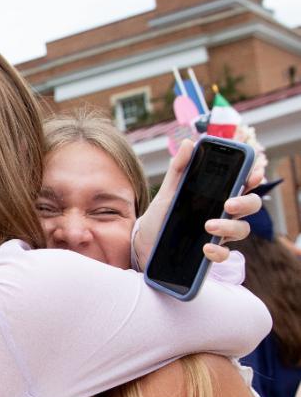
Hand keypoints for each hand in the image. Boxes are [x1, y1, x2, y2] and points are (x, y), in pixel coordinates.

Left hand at [135, 139, 265, 265]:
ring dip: (229, 226)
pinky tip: (206, 247)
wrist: (142, 242)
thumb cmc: (160, 214)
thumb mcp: (167, 191)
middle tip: (229, 203)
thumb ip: (179, 168)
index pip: (243, 184)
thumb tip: (189, 143)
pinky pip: (224, 254)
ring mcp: (219, 233)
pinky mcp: (209, 252)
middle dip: (245, 203)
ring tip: (208, 225)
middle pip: (251, 205)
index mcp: (216, 195)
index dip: (253, 178)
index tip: (254, 174)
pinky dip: (218, 252)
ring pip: (242, 229)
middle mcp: (223, 213)